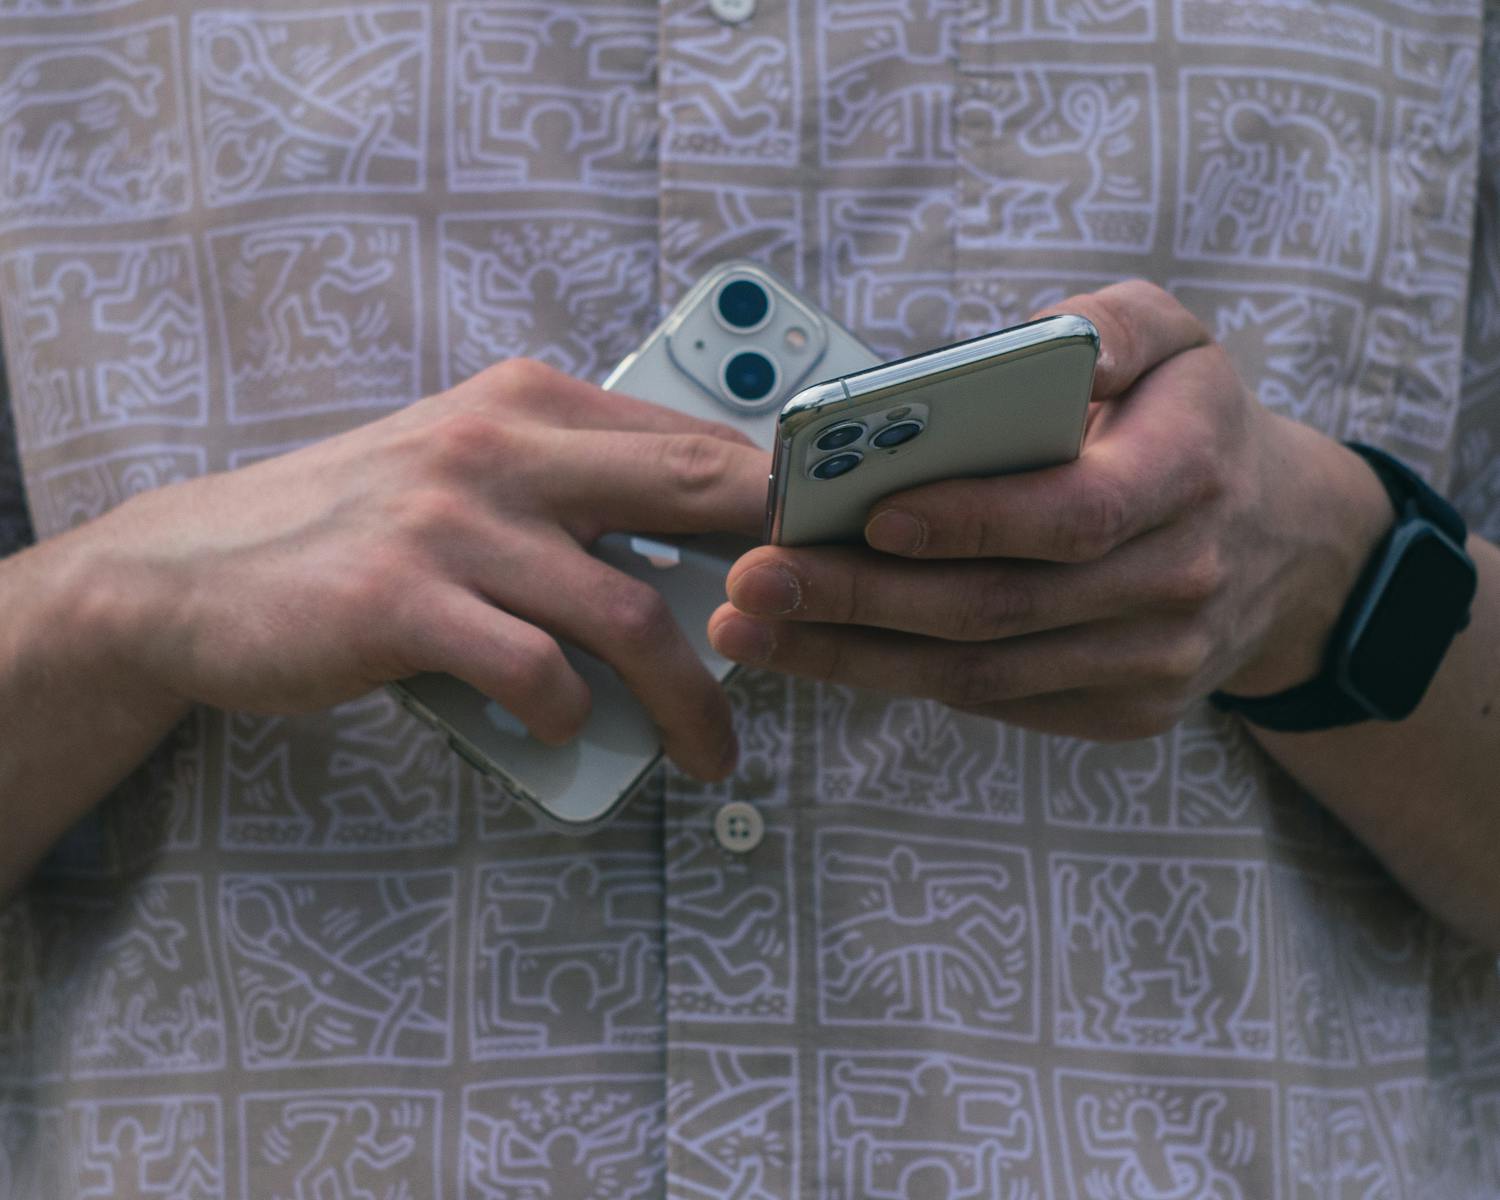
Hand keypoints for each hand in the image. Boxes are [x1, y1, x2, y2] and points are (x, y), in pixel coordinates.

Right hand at [87, 359, 767, 778]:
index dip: (780, 495)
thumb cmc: (357, 528)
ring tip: (713, 752)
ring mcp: (449, 520)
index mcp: (527, 401)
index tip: (834, 551)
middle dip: (777, 566)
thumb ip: (571, 485)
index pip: (690, 439)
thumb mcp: (467, 471)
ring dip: (688, 697)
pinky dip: (570, 715)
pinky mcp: (401, 601)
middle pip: (690, 491)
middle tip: (824, 635)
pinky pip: (534, 672)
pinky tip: (566, 729)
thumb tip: (703, 548)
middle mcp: (498, 444)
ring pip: (627, 612)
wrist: (190, 570)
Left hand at [708, 280, 1393, 740]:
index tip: (867, 517)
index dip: (971, 522)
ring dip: (855, 657)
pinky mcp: (1124, 710)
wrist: (1284, 543)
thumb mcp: (1179, 339)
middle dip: (862, 600)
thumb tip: (1038, 341)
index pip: (1075, 514)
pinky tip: (824, 652)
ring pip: (982, 675)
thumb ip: (1112, 322)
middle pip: (1002, 607)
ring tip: (752, 629)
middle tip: (754, 581)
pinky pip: (995, 704)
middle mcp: (1179, 581)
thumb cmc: (1194, 423)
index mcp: (1191, 474)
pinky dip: (901, 679)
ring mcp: (1154, 662)